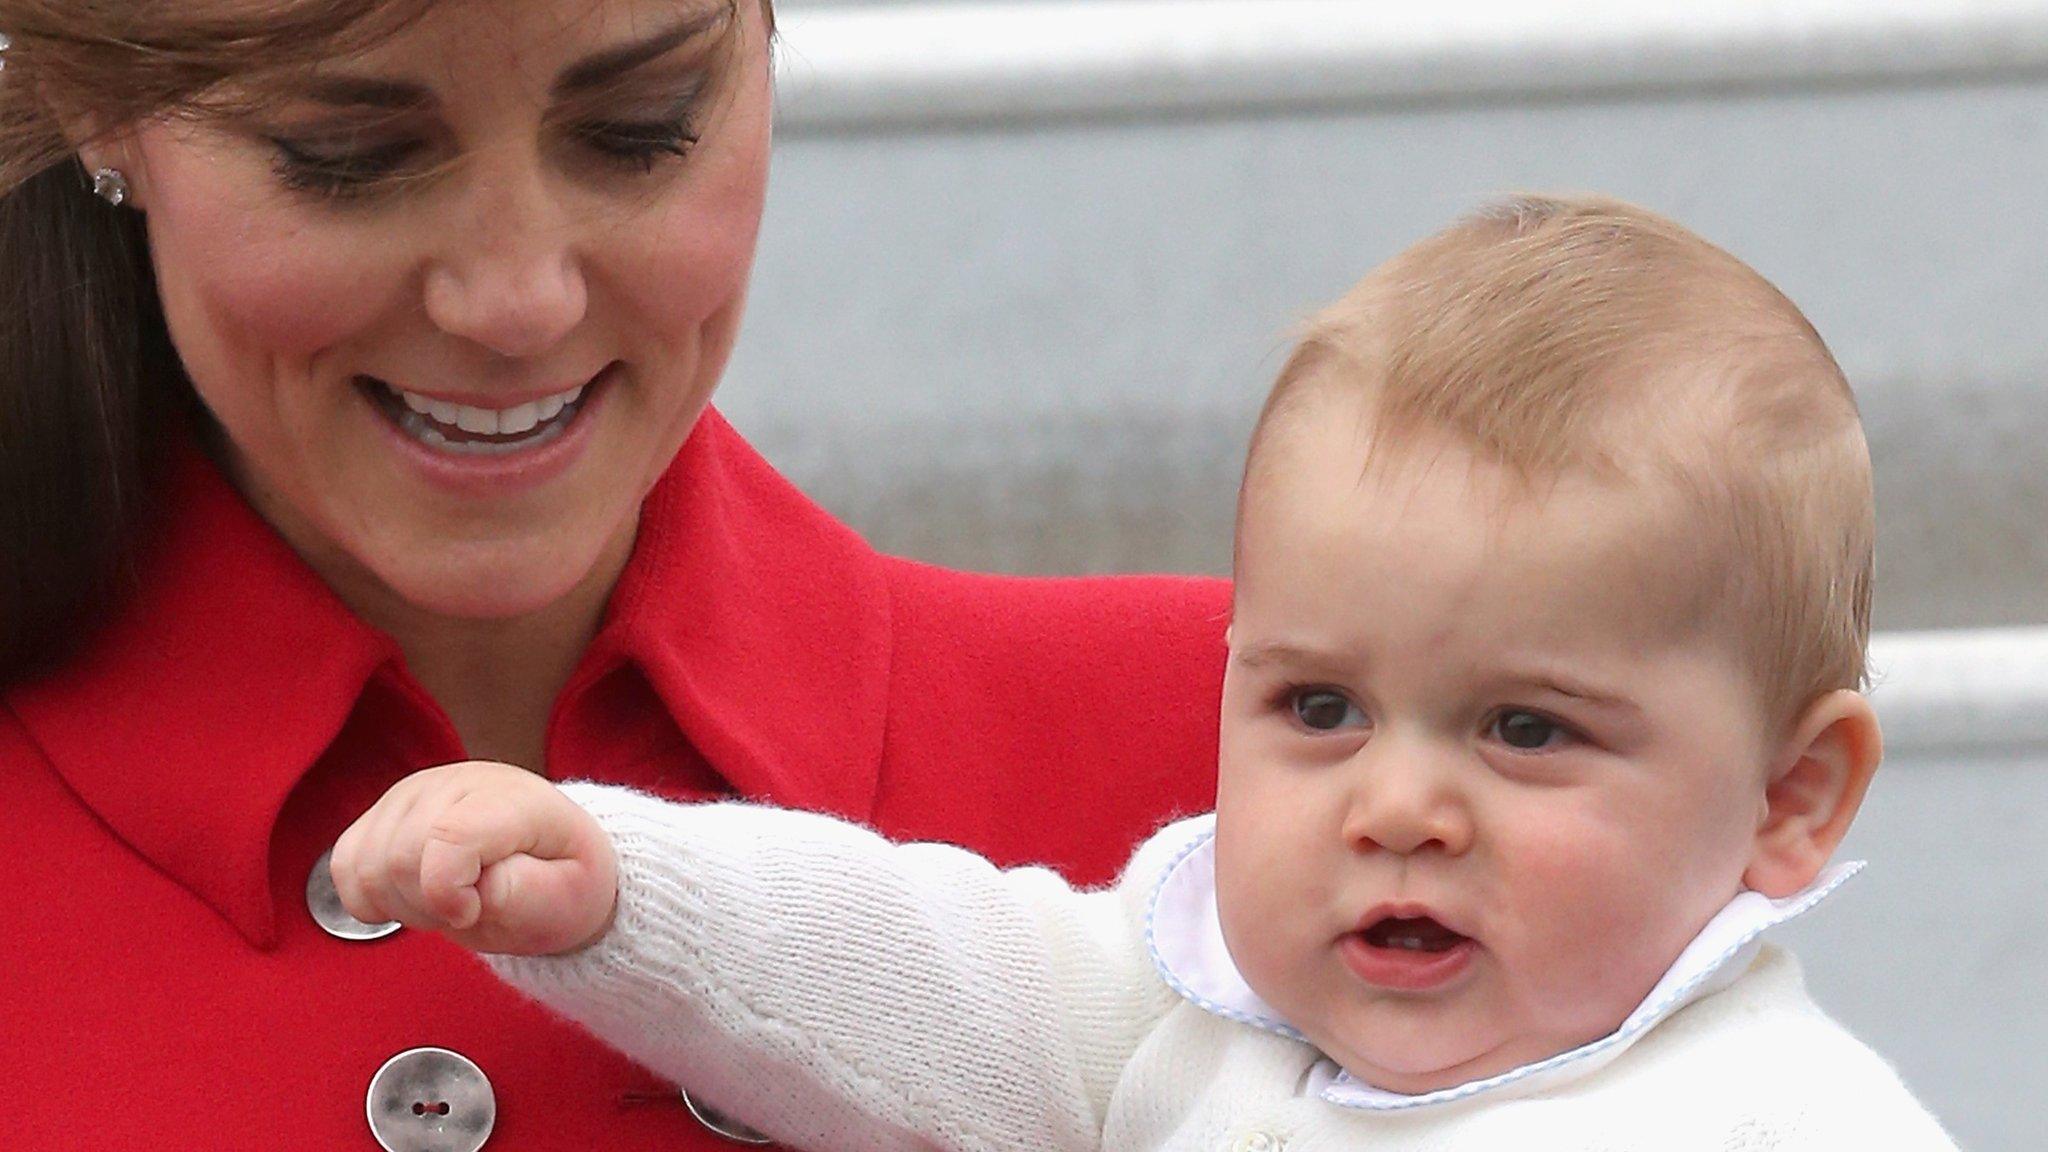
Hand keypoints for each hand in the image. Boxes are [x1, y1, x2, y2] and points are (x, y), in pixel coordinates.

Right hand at [330, 760, 618, 955]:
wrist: (550, 864)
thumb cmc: (562, 883)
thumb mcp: (567, 899)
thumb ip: (525, 894)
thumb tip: (474, 888)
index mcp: (512, 800)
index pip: (450, 837)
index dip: (448, 893)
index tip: (472, 912)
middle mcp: (457, 783)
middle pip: (398, 858)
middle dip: (427, 906)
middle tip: (467, 910)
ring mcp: (413, 792)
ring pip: (365, 864)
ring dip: (401, 903)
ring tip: (446, 902)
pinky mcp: (382, 811)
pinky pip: (344, 863)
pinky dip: (371, 895)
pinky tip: (412, 896)